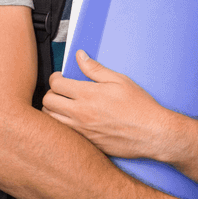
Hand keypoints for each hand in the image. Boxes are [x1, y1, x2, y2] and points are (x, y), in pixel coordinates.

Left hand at [42, 50, 174, 159]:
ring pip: (50, 120)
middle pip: (47, 101)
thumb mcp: (120, 80)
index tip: (60, 77)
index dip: (55, 77)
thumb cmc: (139, 106)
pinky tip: (72, 120)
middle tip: (60, 91)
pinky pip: (62, 133)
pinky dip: (61, 125)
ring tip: (64, 105)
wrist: (150, 132)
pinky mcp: (85, 142)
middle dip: (51, 93)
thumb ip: (96, 69)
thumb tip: (80, 56)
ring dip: (52, 110)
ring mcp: (80, 130)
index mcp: (88, 94)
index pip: (55, 84)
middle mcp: (80, 113)